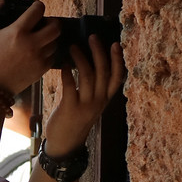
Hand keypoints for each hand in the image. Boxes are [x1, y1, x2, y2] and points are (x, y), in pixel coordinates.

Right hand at [0, 0, 58, 95]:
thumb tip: (1, 2)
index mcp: (17, 32)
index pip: (38, 11)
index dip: (38, 6)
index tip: (36, 8)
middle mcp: (31, 44)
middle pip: (55, 27)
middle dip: (52, 23)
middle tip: (45, 23)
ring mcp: (38, 58)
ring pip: (55, 42)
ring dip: (50, 38)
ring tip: (41, 39)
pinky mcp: (41, 70)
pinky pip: (52, 57)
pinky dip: (48, 53)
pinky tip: (38, 52)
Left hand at [43, 34, 125, 154]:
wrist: (65, 144)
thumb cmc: (75, 119)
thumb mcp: (90, 104)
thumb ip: (91, 87)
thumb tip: (86, 61)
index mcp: (105, 99)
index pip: (117, 77)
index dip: (118, 60)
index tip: (116, 44)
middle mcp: (98, 101)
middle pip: (103, 72)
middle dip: (98, 52)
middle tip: (92, 37)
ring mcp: (85, 105)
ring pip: (87, 76)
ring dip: (81, 58)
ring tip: (73, 47)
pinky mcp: (70, 108)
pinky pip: (70, 86)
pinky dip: (67, 72)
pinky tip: (63, 64)